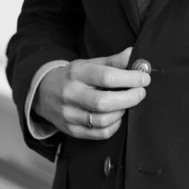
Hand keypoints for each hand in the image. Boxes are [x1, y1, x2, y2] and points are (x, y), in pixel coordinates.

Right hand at [33, 46, 149, 139]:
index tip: (144, 78)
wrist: (44, 92)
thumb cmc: (73, 76)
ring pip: (102, 120)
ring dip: (122, 112)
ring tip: (128, 103)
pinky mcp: (71, 130)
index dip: (129, 78)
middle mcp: (71, 94)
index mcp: (77, 73)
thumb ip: (113, 60)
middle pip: (104, 102)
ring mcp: (69, 115)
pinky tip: (118, 116)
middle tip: (141, 92)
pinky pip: (98, 134)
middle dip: (129, 98)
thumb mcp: (89, 63)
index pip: (106, 76)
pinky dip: (114, 126)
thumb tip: (134, 55)